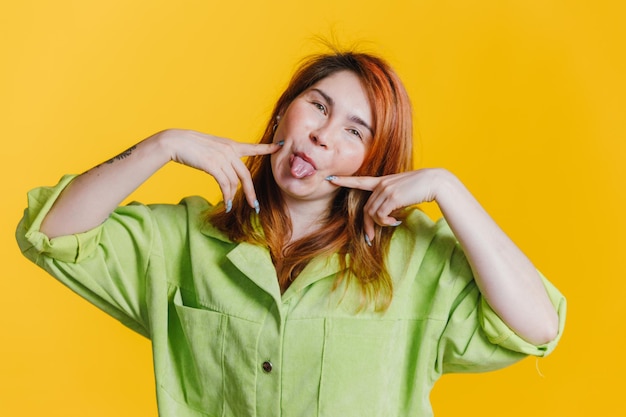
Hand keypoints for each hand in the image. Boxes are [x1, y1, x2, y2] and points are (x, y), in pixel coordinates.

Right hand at [160, 129, 281, 210]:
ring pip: (234, 182)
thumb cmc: (190, 146)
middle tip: (255, 206)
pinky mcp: (213, 165)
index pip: (253, 147)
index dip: (267, 148)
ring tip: (230, 205)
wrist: (176, 141)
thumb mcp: (211, 147)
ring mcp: (222, 157)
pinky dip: (227, 196)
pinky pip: (225, 184)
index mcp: (230, 144)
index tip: (280, 146)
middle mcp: (229, 150)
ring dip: (233, 196)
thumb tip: (227, 172)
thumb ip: (222, 156)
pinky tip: (227, 203)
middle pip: (245, 175)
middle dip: (251, 192)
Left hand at [328, 169, 446, 241]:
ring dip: (380, 224)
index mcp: (383, 180)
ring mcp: (386, 189)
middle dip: (367, 225)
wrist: (436, 182)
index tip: (331, 178)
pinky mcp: (392, 197)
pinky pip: (381, 215)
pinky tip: (397, 222)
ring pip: (372, 213)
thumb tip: (385, 214)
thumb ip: (391, 197)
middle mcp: (382, 184)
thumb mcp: (403, 190)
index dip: (345, 180)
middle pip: (367, 208)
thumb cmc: (423, 187)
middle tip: (369, 238)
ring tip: (392, 224)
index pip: (360, 180)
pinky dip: (386, 222)